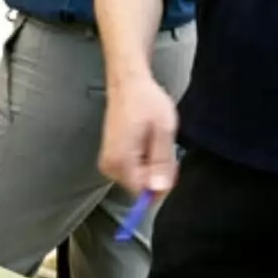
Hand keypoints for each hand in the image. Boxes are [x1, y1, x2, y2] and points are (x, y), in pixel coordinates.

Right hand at [98, 73, 179, 196]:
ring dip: (151, 166)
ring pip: (138, 180)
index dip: (161, 182)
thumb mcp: (164, 131)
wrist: (128, 83)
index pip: (143, 194)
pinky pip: (132, 172)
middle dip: (156, 173)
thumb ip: (162, 162)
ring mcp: (108, 163)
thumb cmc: (147, 102)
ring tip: (153, 140)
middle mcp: (109, 167)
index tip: (169, 160)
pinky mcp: (110, 159)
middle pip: (140, 188)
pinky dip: (144, 161)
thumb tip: (157, 189)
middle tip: (162, 146)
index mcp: (122, 161)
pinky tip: (146, 142)